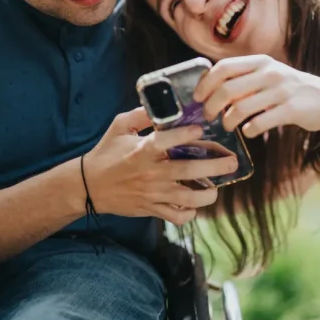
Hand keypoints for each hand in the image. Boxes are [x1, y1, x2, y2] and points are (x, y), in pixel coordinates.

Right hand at [81, 108, 239, 224]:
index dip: (189, 134)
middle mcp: (151, 173)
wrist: (88, 186)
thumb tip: (162, 103)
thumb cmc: (106, 153)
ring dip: (208, 193)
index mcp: (143, 150)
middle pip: (190, 170)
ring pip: (189, 198)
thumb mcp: (119, 127)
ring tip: (216, 187)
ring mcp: (153, 193)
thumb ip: (141, 114)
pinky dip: (189, 213)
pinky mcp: (151, 209)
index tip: (202, 128)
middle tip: (231, 162)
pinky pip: (177, 216)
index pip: (170, 140)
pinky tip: (194, 204)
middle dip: (217, 166)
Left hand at [193, 55, 319, 137]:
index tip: (197, 97)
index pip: (223, 67)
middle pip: (227, 89)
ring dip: (228, 121)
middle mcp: (270, 73)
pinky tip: (249, 131)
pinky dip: (249, 130)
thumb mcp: (271, 75)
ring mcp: (281, 91)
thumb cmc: (293, 90)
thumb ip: (246, 78)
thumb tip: (211, 89)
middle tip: (208, 116)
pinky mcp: (291, 110)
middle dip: (211, 106)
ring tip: (227, 126)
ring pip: (240, 108)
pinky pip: (259, 123)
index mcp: (261, 62)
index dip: (205, 83)